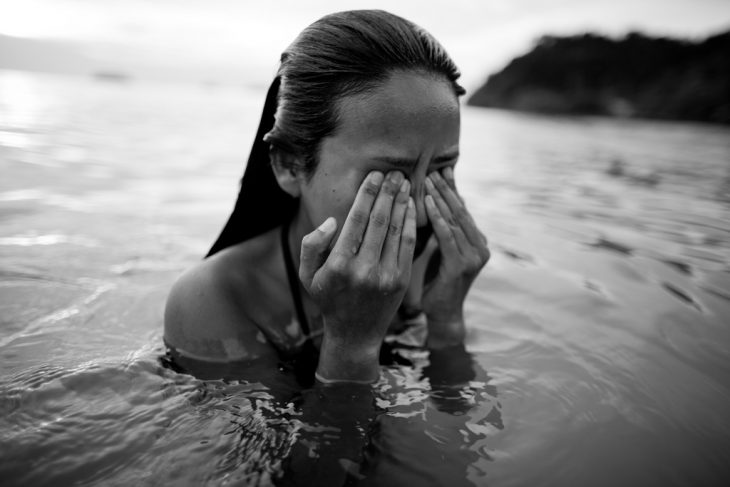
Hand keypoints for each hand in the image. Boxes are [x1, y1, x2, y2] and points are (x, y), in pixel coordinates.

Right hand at [299, 170, 416, 381]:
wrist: (355, 334)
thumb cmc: (329, 299)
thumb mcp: (308, 275)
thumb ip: (312, 245)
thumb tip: (332, 221)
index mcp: (338, 265)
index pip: (355, 220)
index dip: (367, 194)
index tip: (374, 175)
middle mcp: (363, 270)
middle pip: (379, 220)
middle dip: (387, 192)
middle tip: (394, 172)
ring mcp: (385, 276)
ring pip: (396, 230)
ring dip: (401, 203)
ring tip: (405, 183)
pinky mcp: (401, 281)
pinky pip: (407, 245)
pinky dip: (411, 223)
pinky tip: (411, 206)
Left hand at [422, 167, 489, 345]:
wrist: (441, 313)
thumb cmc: (435, 281)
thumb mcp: (438, 249)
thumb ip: (440, 228)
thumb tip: (431, 199)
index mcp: (477, 240)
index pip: (463, 209)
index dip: (452, 188)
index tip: (440, 168)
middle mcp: (480, 246)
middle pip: (460, 210)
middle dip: (445, 189)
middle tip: (431, 169)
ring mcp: (474, 256)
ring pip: (454, 220)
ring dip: (439, 198)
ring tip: (426, 180)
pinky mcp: (463, 265)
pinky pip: (448, 236)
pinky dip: (437, 217)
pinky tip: (426, 203)